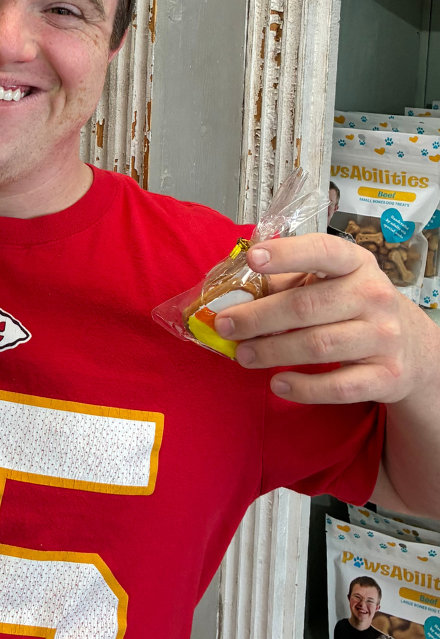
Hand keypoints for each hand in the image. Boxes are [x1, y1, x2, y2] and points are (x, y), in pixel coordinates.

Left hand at [212, 233, 439, 403]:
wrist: (412, 348)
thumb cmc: (350, 307)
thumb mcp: (327, 284)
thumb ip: (285, 284)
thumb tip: (233, 295)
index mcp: (356, 264)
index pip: (323, 251)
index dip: (288, 253)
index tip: (253, 258)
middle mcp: (374, 296)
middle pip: (306, 306)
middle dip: (258, 317)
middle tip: (226, 326)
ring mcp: (385, 337)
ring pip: (318, 345)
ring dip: (272, 352)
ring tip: (243, 355)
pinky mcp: (388, 376)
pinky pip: (339, 386)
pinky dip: (304, 387)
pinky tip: (277, 383)